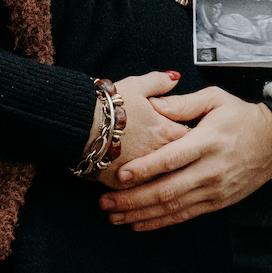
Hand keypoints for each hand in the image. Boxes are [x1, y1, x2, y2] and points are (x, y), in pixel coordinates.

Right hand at [79, 72, 189, 186]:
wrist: (81, 125)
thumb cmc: (109, 105)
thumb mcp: (136, 85)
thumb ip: (159, 83)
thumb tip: (175, 79)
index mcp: (166, 131)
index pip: (190, 137)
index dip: (190, 136)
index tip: (186, 136)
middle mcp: (159, 156)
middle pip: (180, 163)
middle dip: (179, 161)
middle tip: (175, 159)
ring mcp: (143, 174)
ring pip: (161, 182)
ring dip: (161, 179)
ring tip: (156, 176)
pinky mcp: (125, 187)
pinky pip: (140, 194)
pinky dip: (142, 191)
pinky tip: (140, 192)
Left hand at [98, 91, 271, 230]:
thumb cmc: (242, 117)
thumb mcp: (215, 99)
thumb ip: (182, 104)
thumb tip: (152, 105)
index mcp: (207, 142)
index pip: (172, 159)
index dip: (145, 169)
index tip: (121, 175)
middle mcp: (210, 170)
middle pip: (167, 190)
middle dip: (133, 199)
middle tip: (105, 203)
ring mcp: (214, 190)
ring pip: (172, 208)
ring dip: (141, 215)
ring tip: (115, 218)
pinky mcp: (217, 203)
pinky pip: (184, 216)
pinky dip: (160, 222)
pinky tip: (139, 225)